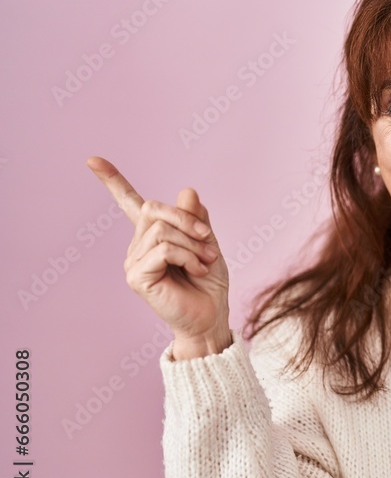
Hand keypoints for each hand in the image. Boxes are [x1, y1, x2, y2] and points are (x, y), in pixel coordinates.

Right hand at [86, 156, 231, 356]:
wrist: (210, 317)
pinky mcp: (136, 276)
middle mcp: (137, 246)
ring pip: (161, 229)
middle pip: (153, 209)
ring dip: (192, 243)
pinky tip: (198, 270)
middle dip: (186, 219)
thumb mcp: (207, 244)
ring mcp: (133, 261)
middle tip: (207, 239)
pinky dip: (187, 256)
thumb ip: (196, 219)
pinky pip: (163, 249)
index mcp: (152, 236)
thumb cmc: (209, 284)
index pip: (129, 203)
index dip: (112, 181)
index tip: (92, 159)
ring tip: (206, 261)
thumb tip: (187, 190)